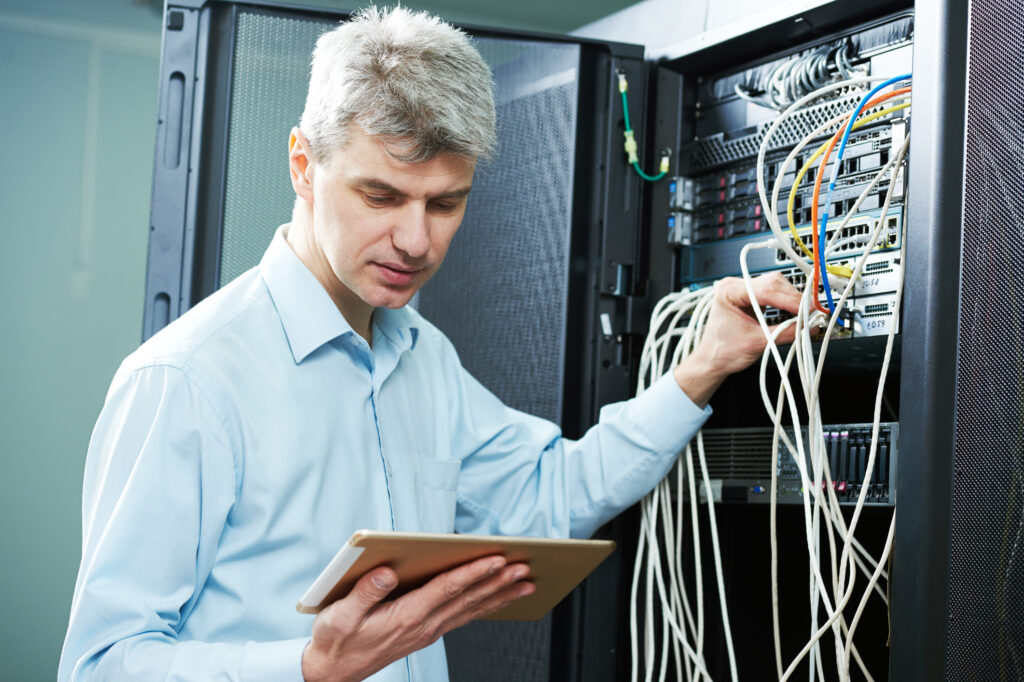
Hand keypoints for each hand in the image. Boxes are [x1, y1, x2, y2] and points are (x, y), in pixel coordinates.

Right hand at [301, 555, 533, 681]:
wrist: (333, 672)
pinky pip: (463, 616)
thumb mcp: (340, 615)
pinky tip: (499, 599)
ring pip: (471, 609)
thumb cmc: (336, 640)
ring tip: (525, 583)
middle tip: (525, 567)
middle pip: (468, 598)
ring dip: (500, 594)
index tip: (497, 559)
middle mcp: (423, 625)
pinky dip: (486, 606)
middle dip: (499, 581)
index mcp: (406, 616)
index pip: (447, 589)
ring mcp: (427, 630)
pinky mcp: (426, 632)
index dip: (474, 572)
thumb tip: (386, 571)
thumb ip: (365, 592)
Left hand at [673, 272, 802, 406]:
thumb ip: (785, 333)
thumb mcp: (756, 343)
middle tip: (810, 314)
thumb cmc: (722, 352)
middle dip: (794, 299)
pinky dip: (786, 302)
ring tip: (804, 315)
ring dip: (792, 300)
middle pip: (774, 283)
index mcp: (729, 291)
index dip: (791, 300)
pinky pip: (774, 293)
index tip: (808, 310)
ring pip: (777, 286)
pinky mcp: (750, 297)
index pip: (767, 289)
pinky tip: (794, 312)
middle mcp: (735, 286)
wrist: (712, 360)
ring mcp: (743, 290)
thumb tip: (809, 327)